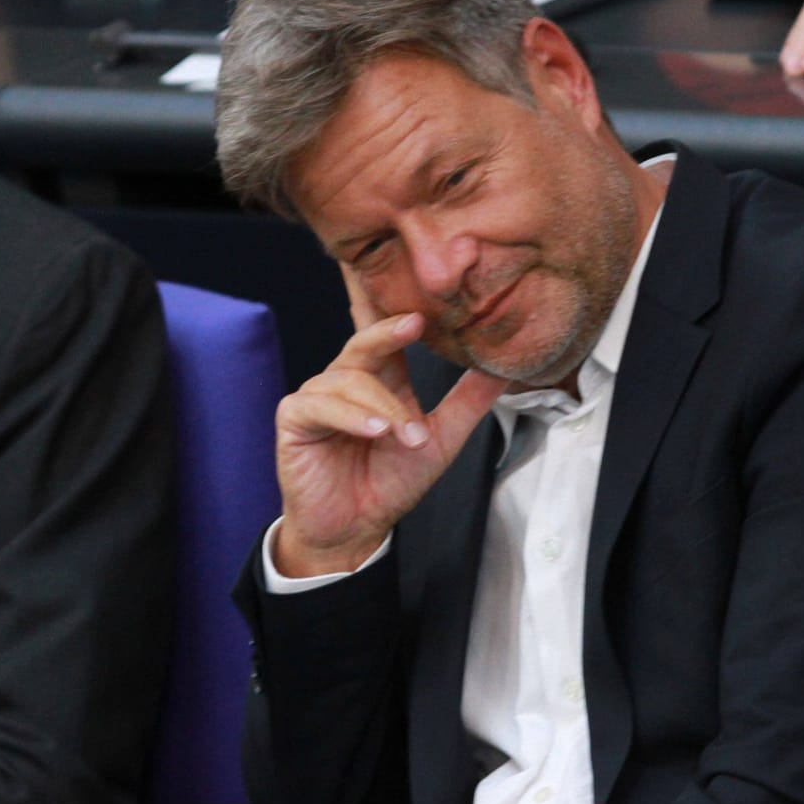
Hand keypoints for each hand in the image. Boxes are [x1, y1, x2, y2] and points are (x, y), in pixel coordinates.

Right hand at [272, 278, 505, 577]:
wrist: (356, 528)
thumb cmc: (390, 481)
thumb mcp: (441, 438)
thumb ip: (469, 401)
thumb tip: (508, 368)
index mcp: (381, 376)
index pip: (385, 328)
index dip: (393, 301)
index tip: (416, 275)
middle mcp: (348, 378)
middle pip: (365, 340)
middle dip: (389, 329)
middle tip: (416, 323)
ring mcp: (318, 395)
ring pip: (350, 379)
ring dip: (383, 407)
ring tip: (405, 436)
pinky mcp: (295, 418)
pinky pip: (320, 404)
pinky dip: (350, 415)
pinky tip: (373, 430)